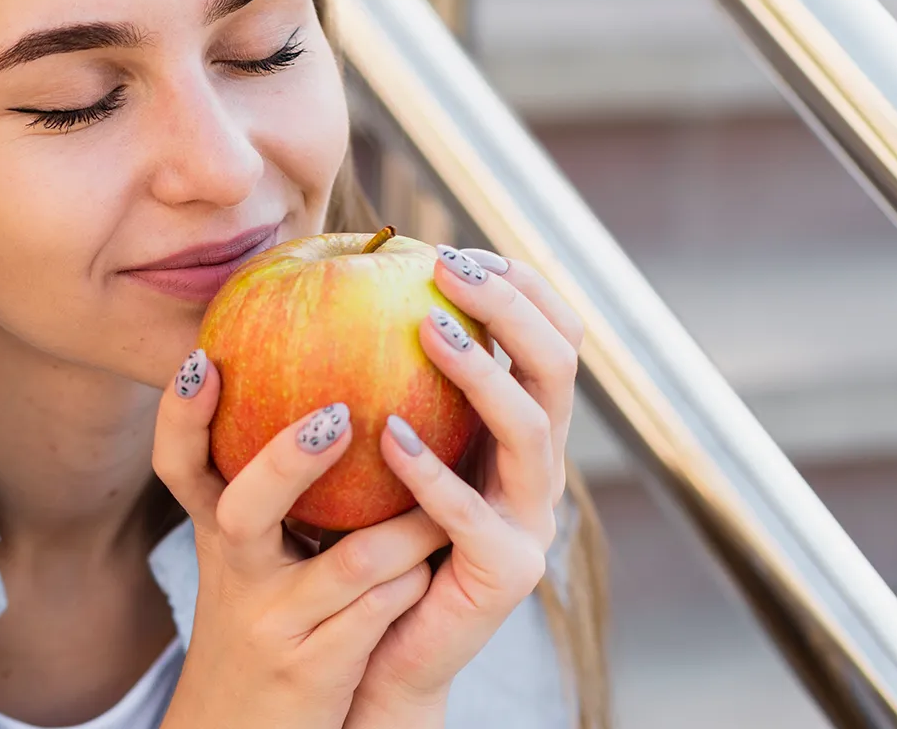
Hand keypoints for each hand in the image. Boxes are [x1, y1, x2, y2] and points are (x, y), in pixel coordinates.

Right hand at [153, 349, 449, 728]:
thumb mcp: (248, 564)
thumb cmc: (265, 628)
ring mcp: (274, 625)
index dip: (181, 414)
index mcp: (216, 539)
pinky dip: (414, 577)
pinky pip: (381, 610)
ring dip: (407, 524)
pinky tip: (439, 554)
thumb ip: (273, 495)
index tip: (205, 357)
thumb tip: (323, 389)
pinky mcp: (314, 669)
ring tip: (446, 483)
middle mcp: (234, 577)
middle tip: (339, 414)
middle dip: (291, 459)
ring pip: (350, 562)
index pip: (178, 467)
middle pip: (243, 509)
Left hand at [345, 246, 584, 725]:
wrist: (379, 648)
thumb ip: (384, 382)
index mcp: (518, 432)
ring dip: (482, 374)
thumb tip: (338, 281)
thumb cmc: (369, 536)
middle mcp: (538, 470)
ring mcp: (530, 523)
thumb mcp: (384, 447)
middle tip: (448, 267)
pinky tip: (388, 437)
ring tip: (429, 329)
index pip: (551, 340)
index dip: (522, 287)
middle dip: (512, 308)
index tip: (460, 248)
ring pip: (533, 431)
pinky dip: (432, 473)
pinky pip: (470, 515)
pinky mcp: (506, 574)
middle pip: (558, 368)